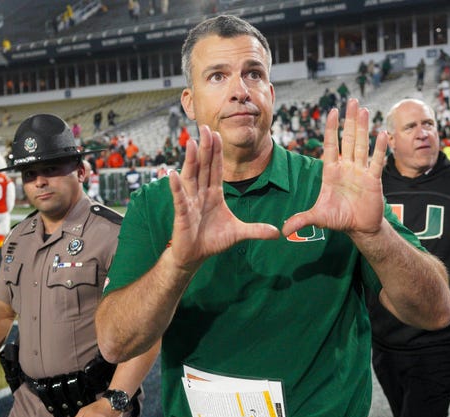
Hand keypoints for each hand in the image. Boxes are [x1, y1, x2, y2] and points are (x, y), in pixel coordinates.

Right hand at [168, 125, 278, 271]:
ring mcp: (190, 202)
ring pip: (191, 177)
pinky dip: (175, 187)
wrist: (195, 256)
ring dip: (191, 160)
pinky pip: (179, 198)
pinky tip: (172, 173)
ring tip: (192, 143)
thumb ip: (257, 230)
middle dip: (205, 148)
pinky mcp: (182, 214)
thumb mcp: (238, 233)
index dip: (217, 152)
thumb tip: (277, 233)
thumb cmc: (212, 241)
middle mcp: (200, 194)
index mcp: (214, 194)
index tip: (217, 134)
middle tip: (205, 127)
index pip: (216, 169)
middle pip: (203, 167)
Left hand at [282, 98, 387, 238]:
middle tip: (351, 100)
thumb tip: (282, 230)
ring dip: (362, 128)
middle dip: (349, 120)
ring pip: (362, 145)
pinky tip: (382, 134)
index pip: (330, 145)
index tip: (332, 112)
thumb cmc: (339, 219)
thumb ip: (301, 220)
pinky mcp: (373, 180)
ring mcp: (361, 172)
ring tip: (363, 110)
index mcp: (331, 172)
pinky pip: (377, 162)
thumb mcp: (317, 217)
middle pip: (348, 139)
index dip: (331, 129)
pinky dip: (380, 148)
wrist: (359, 228)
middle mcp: (347, 167)